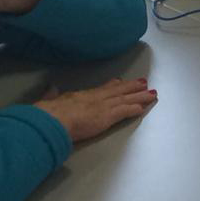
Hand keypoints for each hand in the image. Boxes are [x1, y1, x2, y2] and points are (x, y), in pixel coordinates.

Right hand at [34, 77, 156, 144]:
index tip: (120, 81)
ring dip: (139, 96)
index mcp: (81, 95)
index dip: (113, 85)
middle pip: (118, 90)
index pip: (101, 89)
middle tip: (143, 82)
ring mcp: (103, 106)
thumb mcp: (49, 100)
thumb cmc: (48, 113)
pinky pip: (125, 111)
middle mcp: (95, 97)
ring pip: (126, 98)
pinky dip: (135, 108)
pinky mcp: (108, 116)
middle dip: (131, 86)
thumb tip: (50, 89)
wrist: (53, 119)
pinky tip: (143, 108)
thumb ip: (51, 95)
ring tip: (151, 93)